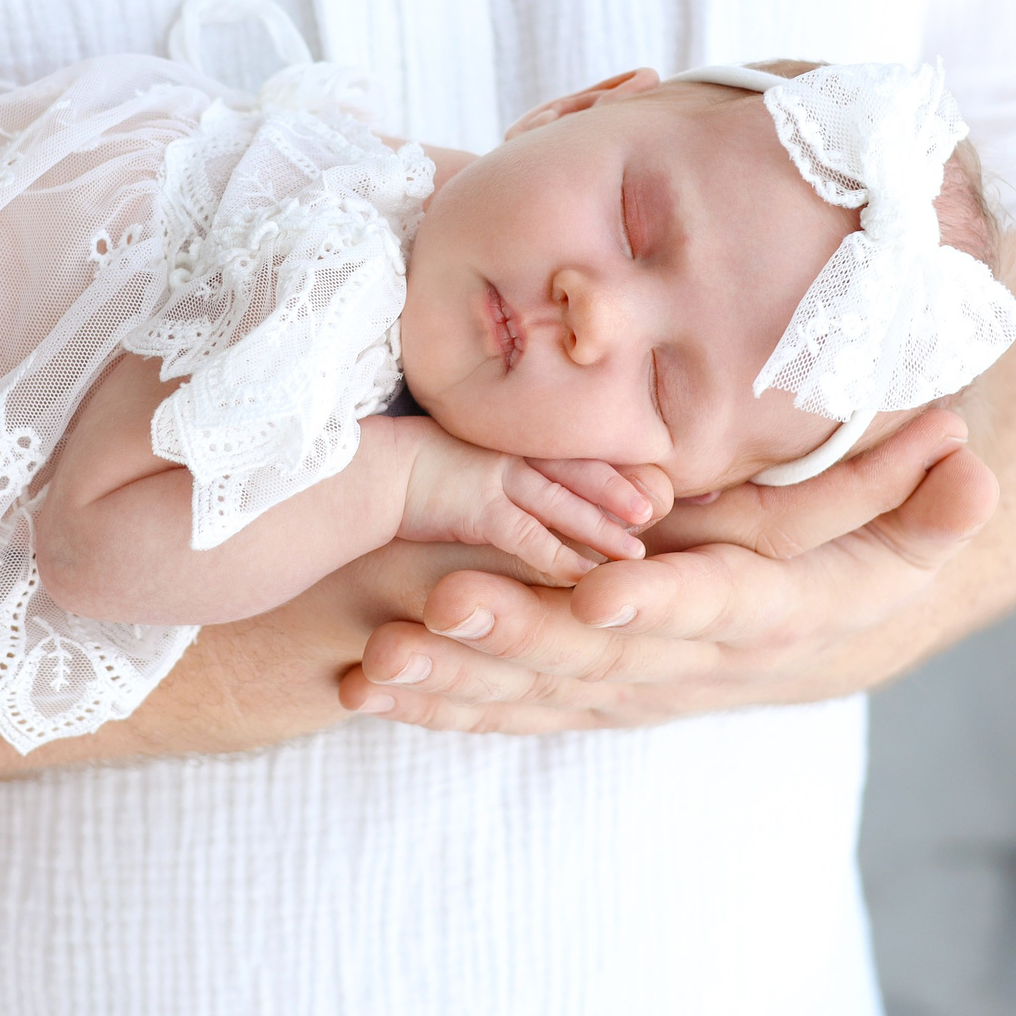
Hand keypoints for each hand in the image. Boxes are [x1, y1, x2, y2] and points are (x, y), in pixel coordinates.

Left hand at [342, 409, 997, 728]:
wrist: (814, 630)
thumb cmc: (855, 551)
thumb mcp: (908, 529)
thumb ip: (934, 506)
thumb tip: (973, 469)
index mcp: (766, 615)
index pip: (719, 609)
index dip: (666, 604)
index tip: (605, 592)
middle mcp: (689, 664)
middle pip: (601, 660)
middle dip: (520, 638)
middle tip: (441, 605)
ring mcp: (627, 688)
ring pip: (537, 692)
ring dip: (457, 680)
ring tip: (379, 660)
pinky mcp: (579, 697)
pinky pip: (505, 708)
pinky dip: (440, 703)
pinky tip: (368, 689)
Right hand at [396, 424, 663, 584]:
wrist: (359, 471)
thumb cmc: (396, 468)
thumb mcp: (450, 458)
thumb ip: (480, 467)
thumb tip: (490, 482)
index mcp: (502, 440)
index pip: (566, 450)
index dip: (606, 464)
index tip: (642, 479)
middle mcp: (505, 454)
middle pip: (576, 470)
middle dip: (619, 490)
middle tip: (655, 510)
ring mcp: (494, 479)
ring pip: (564, 503)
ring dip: (602, 527)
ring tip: (636, 551)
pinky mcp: (478, 510)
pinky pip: (530, 537)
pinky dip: (562, 557)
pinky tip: (586, 575)